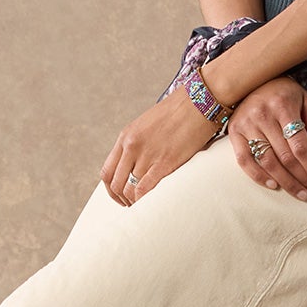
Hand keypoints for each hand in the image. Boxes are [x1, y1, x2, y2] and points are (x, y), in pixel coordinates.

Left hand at [101, 87, 222, 207]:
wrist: (199, 100)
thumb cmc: (180, 111)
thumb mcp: (149, 124)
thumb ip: (139, 143)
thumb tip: (138, 165)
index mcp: (126, 136)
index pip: (107, 171)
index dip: (111, 190)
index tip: (120, 197)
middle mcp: (132, 146)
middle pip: (116, 183)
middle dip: (122, 199)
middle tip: (133, 206)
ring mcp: (147, 155)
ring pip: (131, 189)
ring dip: (136, 201)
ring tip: (146, 206)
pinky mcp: (165, 162)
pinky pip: (145, 189)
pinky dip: (145, 201)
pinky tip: (152, 204)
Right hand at [229, 78, 306, 201]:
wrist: (254, 79)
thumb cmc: (285, 93)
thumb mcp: (306, 102)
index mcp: (283, 106)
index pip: (300, 145)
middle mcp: (263, 115)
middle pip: (285, 157)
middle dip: (302, 178)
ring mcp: (246, 124)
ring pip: (267, 161)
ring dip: (285, 182)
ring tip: (299, 193)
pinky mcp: (234, 131)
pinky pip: (244, 160)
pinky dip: (258, 176)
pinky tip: (273, 185)